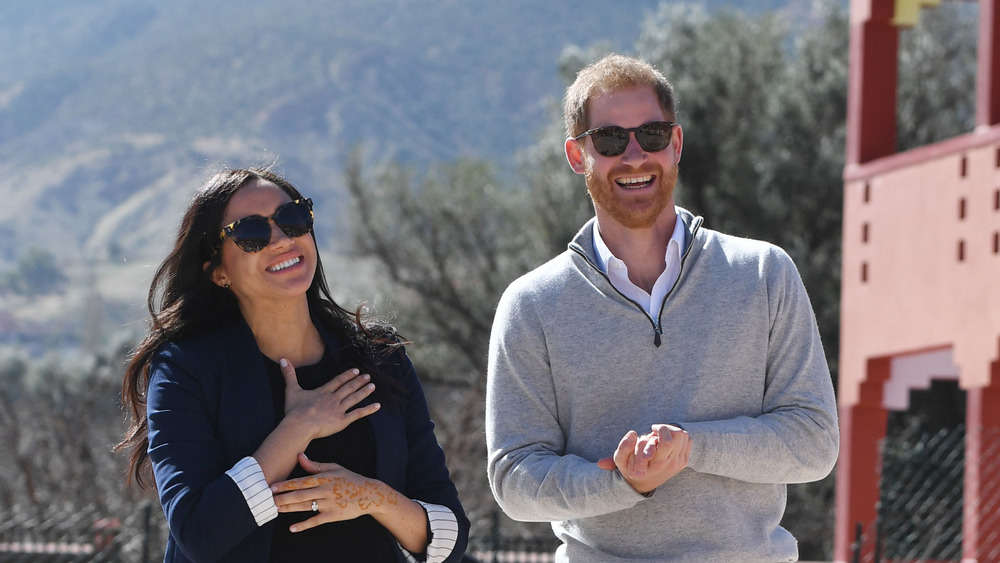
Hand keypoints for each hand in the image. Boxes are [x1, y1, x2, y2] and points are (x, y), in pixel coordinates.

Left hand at [270, 453, 399, 532]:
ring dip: (289, 509)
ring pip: (305, 507)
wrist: (369, 493)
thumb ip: (315, 465)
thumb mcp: (334, 468)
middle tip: (267, 500)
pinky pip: (316, 521)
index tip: (271, 486)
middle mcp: (325, 490)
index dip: (285, 484)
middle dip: (282, 497)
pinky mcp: (334, 516)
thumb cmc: (350, 479)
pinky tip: (292, 527)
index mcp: (324, 477)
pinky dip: (303, 525)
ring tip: (275, 510)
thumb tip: (299, 456)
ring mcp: (329, 503)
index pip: (301, 481)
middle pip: (300, 494)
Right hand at [280, 360, 379, 439]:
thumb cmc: (294, 410)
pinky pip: (358, 414)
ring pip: (355, 398)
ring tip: (373, 386)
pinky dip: (368, 410)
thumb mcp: (291, 390)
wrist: (299, 425)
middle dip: (359, 381)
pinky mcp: (342, 421)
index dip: (347, 375)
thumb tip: (283, 359)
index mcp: (323, 391)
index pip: (338, 381)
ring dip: (364, 391)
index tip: (356, 370)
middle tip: (368, 376)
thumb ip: (289, 374)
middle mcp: (333, 398)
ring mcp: (339, 409)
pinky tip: (377, 406)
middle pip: (349, 388)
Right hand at [597, 424, 690, 493]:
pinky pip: (688, 440)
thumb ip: (623, 447)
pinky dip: (678, 436)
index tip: (649, 432)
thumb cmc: (630, 467)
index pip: (666, 442)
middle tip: (655, 430)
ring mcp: (678, 464)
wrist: (643, 483)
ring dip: (671, 430)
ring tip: (660, 435)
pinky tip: (667, 440)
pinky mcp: (683, 461)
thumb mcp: (620, 460)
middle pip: (677, 437)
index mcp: (655, 465)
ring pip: (683, 436)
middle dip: (665, 427)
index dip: (658, 431)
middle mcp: (668, 465)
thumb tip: (632, 433)